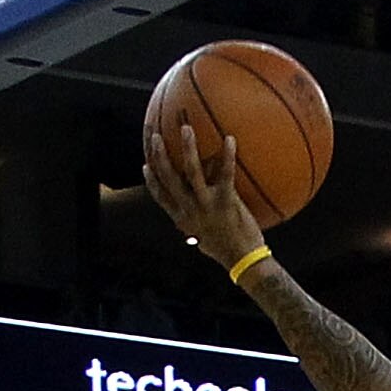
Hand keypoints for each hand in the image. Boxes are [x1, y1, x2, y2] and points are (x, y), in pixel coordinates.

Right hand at [142, 116, 264, 271]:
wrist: (244, 262)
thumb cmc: (227, 250)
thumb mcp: (204, 239)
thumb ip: (197, 226)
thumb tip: (193, 226)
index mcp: (182, 218)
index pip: (160, 195)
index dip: (151, 178)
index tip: (145, 163)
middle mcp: (190, 209)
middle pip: (168, 177)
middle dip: (159, 155)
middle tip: (155, 135)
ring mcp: (207, 205)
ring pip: (191, 171)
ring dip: (187, 148)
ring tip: (186, 128)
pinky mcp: (226, 201)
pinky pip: (225, 174)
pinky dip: (227, 155)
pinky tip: (230, 139)